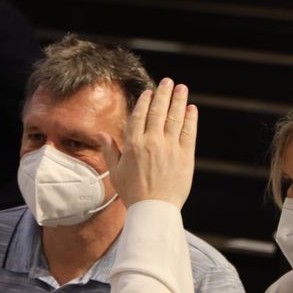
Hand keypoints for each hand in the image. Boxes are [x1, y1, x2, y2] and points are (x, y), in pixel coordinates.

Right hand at [100, 77, 196, 208]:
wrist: (154, 211)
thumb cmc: (132, 194)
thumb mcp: (115, 172)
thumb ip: (109, 150)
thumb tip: (101, 134)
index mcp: (133, 145)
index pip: (139, 115)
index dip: (145, 101)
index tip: (149, 92)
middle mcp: (152, 142)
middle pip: (158, 111)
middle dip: (163, 93)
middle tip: (167, 81)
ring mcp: (170, 148)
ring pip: (175, 117)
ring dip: (178, 100)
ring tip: (181, 88)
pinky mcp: (185, 156)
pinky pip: (189, 132)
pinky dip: (190, 119)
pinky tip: (191, 109)